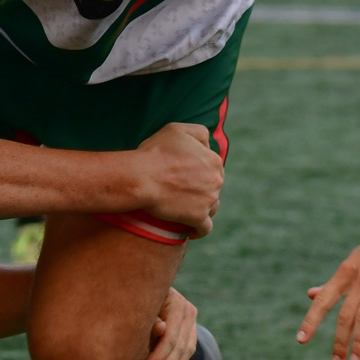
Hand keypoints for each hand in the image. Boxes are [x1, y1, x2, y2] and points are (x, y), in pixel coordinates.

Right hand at [132, 122, 220, 236]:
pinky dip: (199, 230)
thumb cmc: (155, 152)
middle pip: (214, 186)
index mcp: (214, 159)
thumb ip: (199, 133)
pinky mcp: (198, 218)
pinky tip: (191, 230)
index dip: (199, 168)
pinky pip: (205, 228)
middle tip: (182, 189)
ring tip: (185, 207)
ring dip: (202, 207)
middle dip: (202, 187)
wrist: (142, 177)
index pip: (213, 166)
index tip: (185, 172)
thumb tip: (209, 144)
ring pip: (212, 206)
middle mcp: (216, 180)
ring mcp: (209, 200)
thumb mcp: (178, 129)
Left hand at [143, 287, 200, 359]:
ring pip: (186, 352)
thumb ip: (148, 321)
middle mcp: (188, 309)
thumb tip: (162, 327)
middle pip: (180, 346)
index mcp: (175, 301)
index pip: (171, 335)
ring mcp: (192, 320)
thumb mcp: (138, 310)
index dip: (159, 355)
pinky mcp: (192, 330)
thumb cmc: (134, 302)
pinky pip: (187, 352)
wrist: (142, 293)